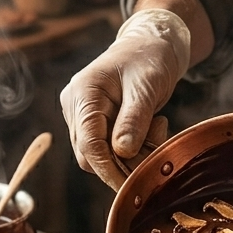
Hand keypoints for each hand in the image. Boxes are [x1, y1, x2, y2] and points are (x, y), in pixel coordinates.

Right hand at [61, 9, 189, 188]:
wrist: (150, 45)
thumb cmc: (149, 59)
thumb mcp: (146, 87)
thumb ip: (134, 120)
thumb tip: (122, 152)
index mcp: (83, 93)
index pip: (88, 143)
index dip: (108, 169)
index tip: (130, 186)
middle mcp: (75, 106)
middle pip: (90, 154)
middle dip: (124, 163)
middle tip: (156, 152)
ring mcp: (81, 116)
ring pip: (100, 155)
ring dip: (131, 155)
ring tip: (157, 128)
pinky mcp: (93, 123)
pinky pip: (108, 148)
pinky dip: (132, 148)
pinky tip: (151, 128)